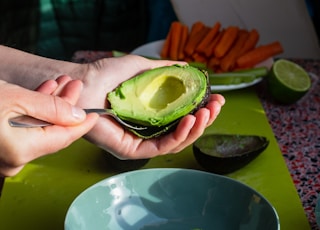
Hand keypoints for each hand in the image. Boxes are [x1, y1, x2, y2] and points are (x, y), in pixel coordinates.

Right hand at [0, 76, 98, 175]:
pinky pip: (25, 132)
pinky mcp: (2, 147)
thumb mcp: (16, 99)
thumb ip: (51, 108)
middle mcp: (15, 160)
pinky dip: (34, 113)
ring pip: (40, 129)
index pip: (65, 138)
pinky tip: (42, 95)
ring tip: (60, 85)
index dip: (82, 125)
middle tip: (75, 87)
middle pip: (53, 132)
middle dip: (66, 107)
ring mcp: (7, 156)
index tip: (95, 115)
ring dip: (50, 106)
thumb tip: (77, 116)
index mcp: (22, 151)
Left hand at [77, 55, 224, 158]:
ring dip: (196, 128)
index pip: (182, 117)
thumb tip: (187, 66)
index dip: (201, 109)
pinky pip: (160, 147)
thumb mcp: (141, 67)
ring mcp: (140, 142)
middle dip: (204, 120)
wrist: (82, 83)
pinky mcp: (132, 150)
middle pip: (183, 131)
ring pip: (176, 142)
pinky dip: (178, 136)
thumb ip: (164, 70)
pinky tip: (190, 120)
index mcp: (151, 114)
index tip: (216, 98)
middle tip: (217, 106)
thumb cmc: (106, 75)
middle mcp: (147, 130)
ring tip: (207, 112)